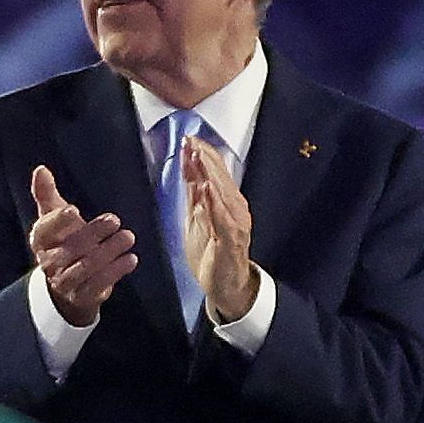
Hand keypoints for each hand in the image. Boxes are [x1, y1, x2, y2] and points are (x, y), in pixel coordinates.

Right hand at [26, 165, 133, 325]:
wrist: (67, 284)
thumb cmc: (63, 242)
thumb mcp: (55, 217)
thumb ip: (47, 194)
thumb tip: (41, 169)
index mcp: (40, 240)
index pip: (44, 231)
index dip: (57, 222)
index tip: (74, 211)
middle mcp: (48, 262)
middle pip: (71, 248)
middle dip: (94, 233)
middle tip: (116, 221)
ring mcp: (65, 281)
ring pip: (87, 266)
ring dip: (110, 251)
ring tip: (128, 237)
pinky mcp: (82, 296)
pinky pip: (99, 283)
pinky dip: (116, 271)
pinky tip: (131, 259)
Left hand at [178, 136, 261, 325]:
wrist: (225, 283)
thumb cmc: (211, 248)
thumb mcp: (197, 214)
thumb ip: (194, 190)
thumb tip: (188, 163)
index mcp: (227, 202)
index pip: (216, 173)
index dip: (204, 155)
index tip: (190, 139)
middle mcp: (236, 209)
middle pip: (221, 179)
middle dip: (206, 159)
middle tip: (192, 141)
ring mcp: (236, 224)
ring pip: (224, 194)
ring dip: (211, 174)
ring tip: (199, 157)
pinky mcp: (232, 241)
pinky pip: (224, 219)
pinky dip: (215, 204)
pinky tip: (207, 190)